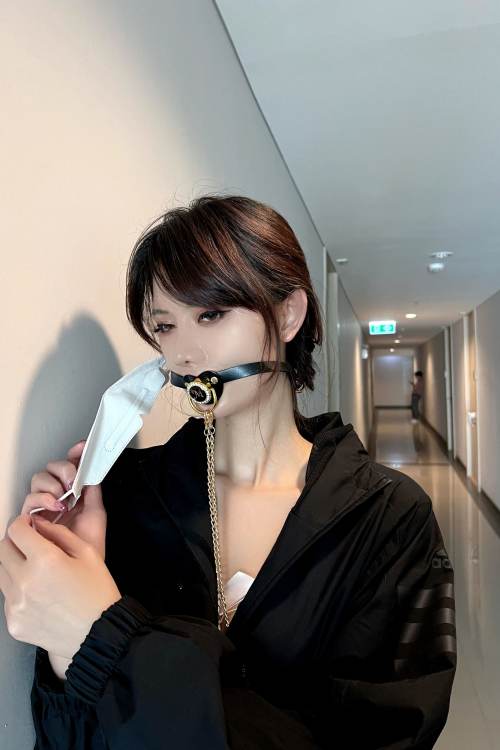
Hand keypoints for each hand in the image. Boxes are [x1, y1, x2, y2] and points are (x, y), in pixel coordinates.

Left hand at [0, 514, 120, 659]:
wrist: (99, 635)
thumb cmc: (98, 593)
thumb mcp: (87, 553)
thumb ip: (59, 533)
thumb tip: (38, 524)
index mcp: (45, 559)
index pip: (16, 530)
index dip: (22, 523)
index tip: (28, 525)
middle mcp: (25, 581)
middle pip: (2, 550)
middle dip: (15, 543)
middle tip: (30, 547)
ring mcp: (16, 604)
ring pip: (1, 573)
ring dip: (13, 566)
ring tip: (36, 574)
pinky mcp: (13, 623)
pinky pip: (8, 598)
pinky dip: (18, 592)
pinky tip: (40, 597)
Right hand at [22, 440, 106, 559]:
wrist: (81, 567)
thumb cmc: (89, 545)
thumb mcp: (96, 513)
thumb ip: (93, 490)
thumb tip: (91, 469)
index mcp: (74, 493)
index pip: (70, 466)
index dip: (74, 454)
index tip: (80, 448)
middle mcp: (57, 497)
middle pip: (50, 469)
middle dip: (61, 470)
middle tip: (72, 481)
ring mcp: (44, 507)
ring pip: (38, 481)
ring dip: (51, 485)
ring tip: (63, 499)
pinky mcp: (32, 518)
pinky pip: (30, 500)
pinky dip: (42, 499)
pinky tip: (55, 506)